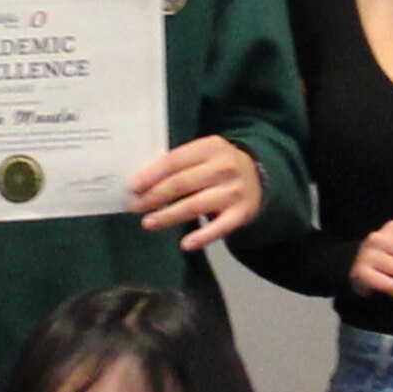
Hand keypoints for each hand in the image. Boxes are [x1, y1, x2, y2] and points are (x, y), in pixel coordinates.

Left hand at [130, 135, 266, 250]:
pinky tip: (185, 244)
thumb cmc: (218, 166)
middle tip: (135, 207)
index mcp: (210, 147)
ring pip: (195, 205)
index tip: (133, 187)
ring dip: (169, 216)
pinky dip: (202, 236)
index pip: (175, 161)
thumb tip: (142, 183)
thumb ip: (179, 164)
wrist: (259, 177)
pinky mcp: (243, 212)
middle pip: (182, 183)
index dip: (152, 174)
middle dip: (155, 196)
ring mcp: (235, 190)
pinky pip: (220, 227)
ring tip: (149, 223)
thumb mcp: (203, 155)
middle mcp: (224, 166)